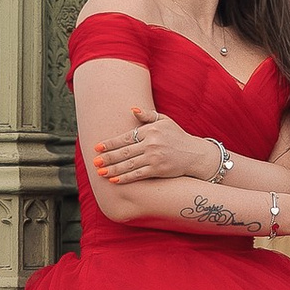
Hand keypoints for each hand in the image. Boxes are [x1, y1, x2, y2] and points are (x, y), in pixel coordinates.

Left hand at [92, 108, 211, 187]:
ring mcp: (154, 157)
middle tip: (94, 161)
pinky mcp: (158, 170)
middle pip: (124, 152)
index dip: (110, 143)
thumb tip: (132, 109)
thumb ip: (148, 116)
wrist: (195, 154)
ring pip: (128, 164)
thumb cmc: (177, 137)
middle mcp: (151, 143)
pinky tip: (114, 180)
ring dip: (113, 169)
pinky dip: (125, 178)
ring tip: (100, 172)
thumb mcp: (165, 121)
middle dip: (107, 157)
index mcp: (151, 130)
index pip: (126, 137)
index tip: (97, 147)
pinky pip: (138, 175)